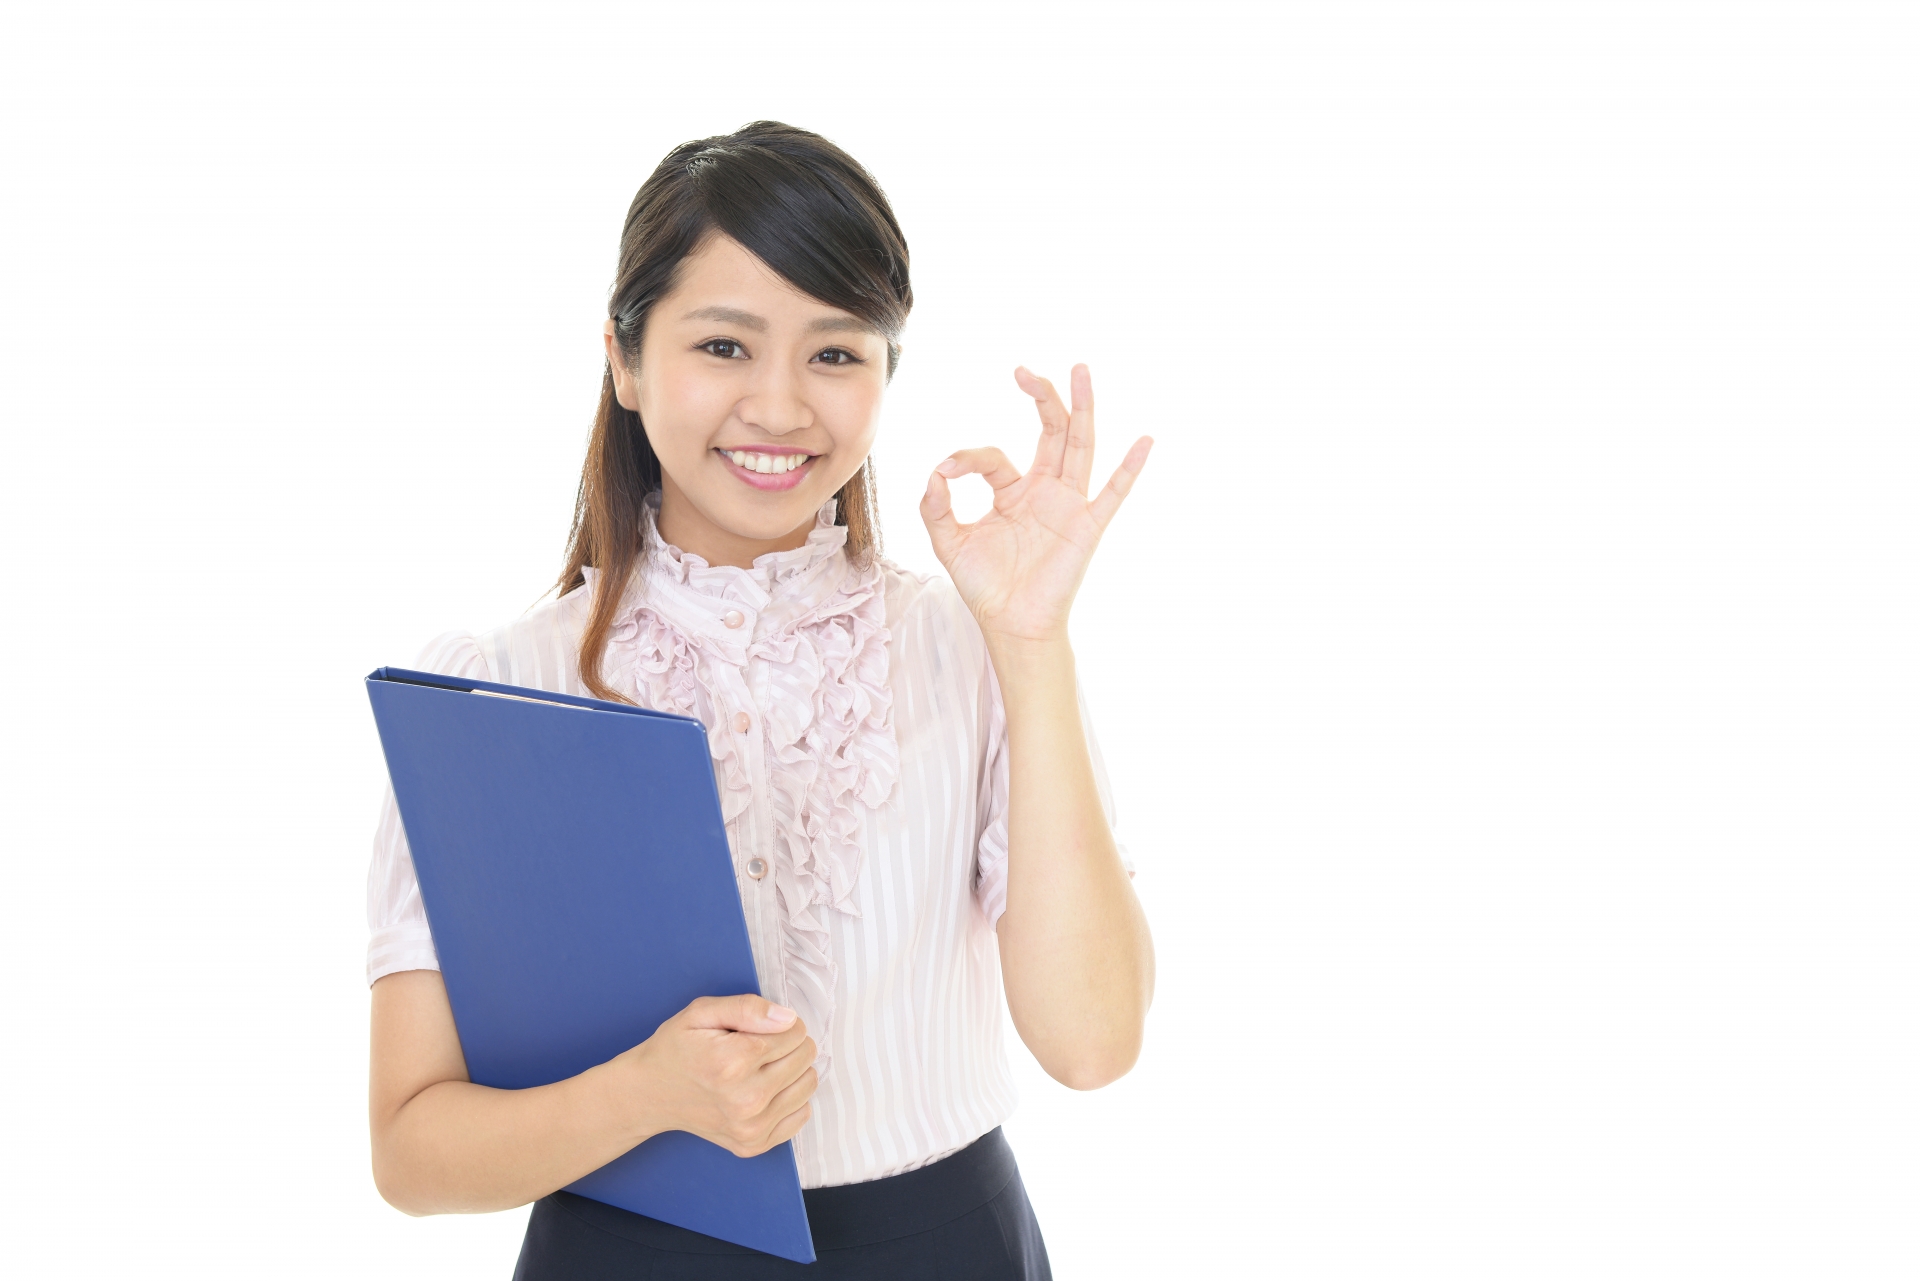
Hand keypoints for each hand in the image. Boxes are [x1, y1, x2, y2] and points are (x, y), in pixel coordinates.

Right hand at [611, 994, 816, 1157]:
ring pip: (807, 1085)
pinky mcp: (753, 1144)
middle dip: (788, 1044)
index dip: (781, 1023)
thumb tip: (788, 1019)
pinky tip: (765, 1091)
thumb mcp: (701, 1013)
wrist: (650, 1094)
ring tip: (761, 1068)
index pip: (795, 1032)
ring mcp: (750, 1127)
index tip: (759, 1028)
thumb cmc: (676, 1048)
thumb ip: (747, 1008)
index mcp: (733, 1061)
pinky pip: (800, 1114)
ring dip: (792, 1071)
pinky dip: (790, 1099)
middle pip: (804, 1057)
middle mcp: (746, 1099)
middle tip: (759, 1047)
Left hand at [920, 365, 1150, 644]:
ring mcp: (1068, 506)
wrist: (1010, 624)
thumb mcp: (949, 542)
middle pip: (1050, 432)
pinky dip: (1130, 469)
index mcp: (1013, 491)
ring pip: (1079, 447)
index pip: (993, 456)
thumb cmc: (985, 586)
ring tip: (1080, 371)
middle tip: (1024, 371)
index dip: (967, 458)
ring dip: (1081, 409)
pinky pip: (1112, 494)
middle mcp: (1044, 490)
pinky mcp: (1087, 527)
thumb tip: (935, 472)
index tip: (945, 471)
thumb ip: (934, 507)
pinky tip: (1145, 441)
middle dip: (1041, 398)